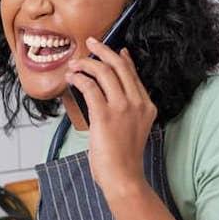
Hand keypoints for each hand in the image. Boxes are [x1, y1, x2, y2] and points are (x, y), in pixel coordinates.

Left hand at [66, 38, 155, 195]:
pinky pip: (90, 87)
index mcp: (147, 106)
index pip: (133, 75)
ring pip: (104, 72)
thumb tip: (103, 98)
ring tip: (74, 63)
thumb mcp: (131, 130)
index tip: (114, 50)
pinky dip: (79, 79)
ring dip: (86, 64)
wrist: (124, 177)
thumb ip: (124, 113)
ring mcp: (123, 108)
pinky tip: (71, 77)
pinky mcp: (105, 114)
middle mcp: (138, 103)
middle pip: (119, 67)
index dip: (121, 59)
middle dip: (103, 50)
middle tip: (90, 42)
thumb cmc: (123, 159)